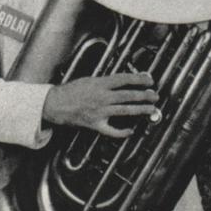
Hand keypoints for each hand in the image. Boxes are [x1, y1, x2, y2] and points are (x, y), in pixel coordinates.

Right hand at [42, 72, 157, 137]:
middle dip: (144, 95)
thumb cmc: (71, 90)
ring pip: (124, 110)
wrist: (55, 104)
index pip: (124, 79)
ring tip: (150, 109)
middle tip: (155, 95)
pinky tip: (130, 130)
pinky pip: (112, 130)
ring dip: (140, 110)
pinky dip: (122, 131)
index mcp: (100, 83)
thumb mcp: (89, 79)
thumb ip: (105, 81)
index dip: (139, 79)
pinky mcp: (95, 124)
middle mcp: (102, 97)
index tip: (149, 79)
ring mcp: (100, 112)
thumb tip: (122, 81)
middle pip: (128, 95)